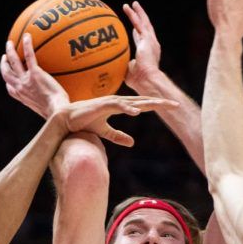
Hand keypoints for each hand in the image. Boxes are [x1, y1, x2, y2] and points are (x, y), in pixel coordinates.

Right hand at [0, 34, 68, 118]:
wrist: (58, 113)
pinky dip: (27, 45)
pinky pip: (29, 56)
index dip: (8, 82)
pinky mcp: (35, 74)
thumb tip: (57, 102)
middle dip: (3, 64)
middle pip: (6, 74)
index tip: (9, 77)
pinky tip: (27, 36)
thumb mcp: (47, 110)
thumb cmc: (57, 114)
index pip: (11, 89)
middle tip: (5, 56)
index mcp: (23, 97)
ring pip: (13, 62)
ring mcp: (26, 80)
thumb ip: (46, 103)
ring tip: (10, 43)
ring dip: (10, 51)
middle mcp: (20, 88)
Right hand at [52, 95, 177, 146]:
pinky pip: (117, 106)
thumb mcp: (104, 132)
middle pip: (142, 100)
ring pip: (133, 102)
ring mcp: (110, 102)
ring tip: (162, 106)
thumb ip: (118, 136)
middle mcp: (117, 101)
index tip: (172, 107)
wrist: (66, 119)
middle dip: (159, 102)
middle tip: (176, 104)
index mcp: (120, 106)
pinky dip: (127, 108)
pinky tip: (137, 112)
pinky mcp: (101, 105)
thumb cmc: (84, 122)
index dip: (157, 105)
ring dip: (147, 103)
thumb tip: (132, 142)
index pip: (142, 104)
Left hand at [123, 1, 161, 91]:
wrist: (147, 79)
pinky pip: (139, 23)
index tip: (134, 29)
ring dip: (137, 13)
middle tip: (135, 10)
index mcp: (147, 53)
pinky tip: (129, 7)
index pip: (141, 40)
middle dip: (140, 19)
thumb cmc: (138, 81)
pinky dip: (134, 14)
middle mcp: (151, 45)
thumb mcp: (128, 72)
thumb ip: (123, 66)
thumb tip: (113, 66)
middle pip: (145, 28)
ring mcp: (150, 41)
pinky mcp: (147, 38)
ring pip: (143, 22)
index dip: (138, 34)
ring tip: (132, 4)